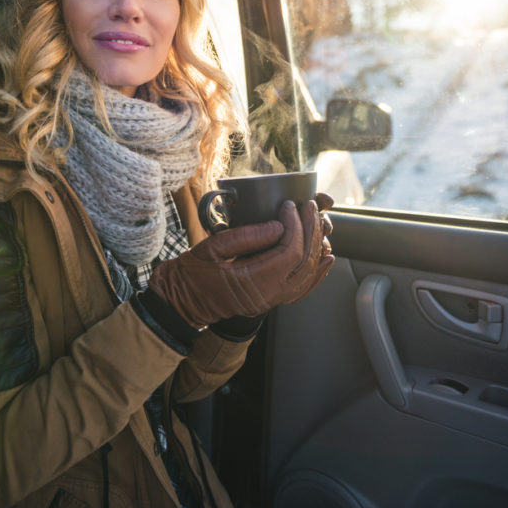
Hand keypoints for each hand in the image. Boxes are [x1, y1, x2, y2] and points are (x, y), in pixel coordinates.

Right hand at [148, 200, 334, 326]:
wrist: (181, 302)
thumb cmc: (191, 275)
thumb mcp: (212, 249)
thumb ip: (245, 237)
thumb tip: (277, 225)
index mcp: (254, 282)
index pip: (289, 252)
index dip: (295, 225)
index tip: (288, 205)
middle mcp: (269, 295)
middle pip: (305, 261)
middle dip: (310, 229)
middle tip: (308, 206)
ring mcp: (272, 300)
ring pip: (309, 274)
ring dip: (317, 246)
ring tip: (318, 222)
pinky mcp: (271, 299)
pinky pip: (303, 288)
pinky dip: (318, 272)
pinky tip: (326, 257)